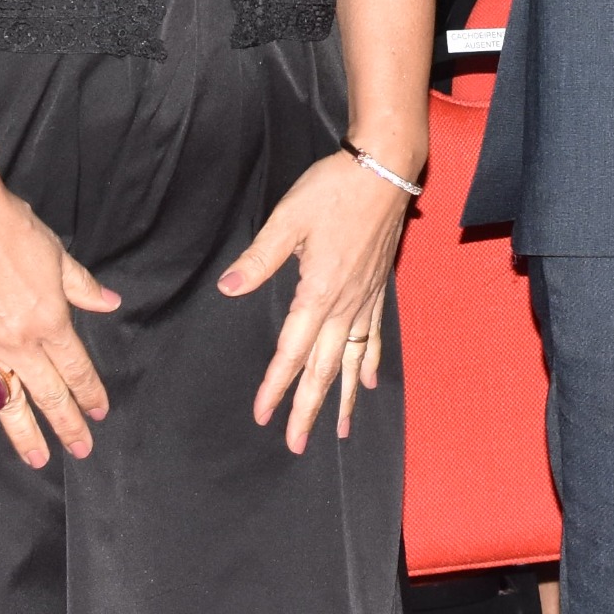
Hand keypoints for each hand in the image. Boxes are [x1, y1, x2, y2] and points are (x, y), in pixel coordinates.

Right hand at [0, 185, 119, 466]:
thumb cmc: (10, 228)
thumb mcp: (56, 255)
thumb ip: (82, 286)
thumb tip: (110, 303)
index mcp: (50, 322)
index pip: (76, 369)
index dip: (90, 393)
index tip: (99, 412)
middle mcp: (18, 343)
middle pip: (47, 394)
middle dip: (67, 425)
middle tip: (80, 450)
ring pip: (7, 401)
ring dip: (23, 433)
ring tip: (37, 459)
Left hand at [221, 140, 418, 453]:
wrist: (385, 168)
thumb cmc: (334, 189)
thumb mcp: (288, 218)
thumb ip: (259, 258)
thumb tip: (228, 288)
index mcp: (318, 292)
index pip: (292, 351)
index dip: (276, 385)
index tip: (263, 415)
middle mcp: (345, 304)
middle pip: (324, 368)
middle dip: (309, 408)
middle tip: (296, 444)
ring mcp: (366, 298)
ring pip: (352, 361)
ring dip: (343, 397)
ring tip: (339, 430)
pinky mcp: (378, 287)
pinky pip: (374, 336)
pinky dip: (370, 363)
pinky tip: (368, 383)